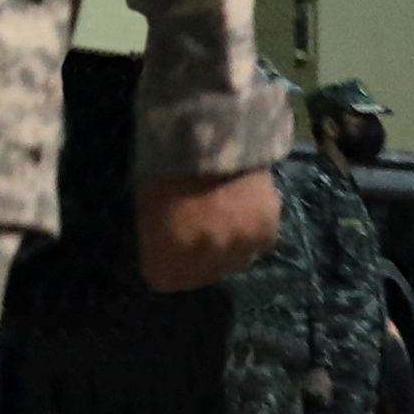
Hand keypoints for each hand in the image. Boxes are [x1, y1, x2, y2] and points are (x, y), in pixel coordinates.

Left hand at [136, 163, 281, 292]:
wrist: (210, 133)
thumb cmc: (164, 166)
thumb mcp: (146, 208)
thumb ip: (158, 239)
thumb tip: (170, 252)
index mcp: (166, 258)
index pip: (165, 279)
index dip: (165, 262)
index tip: (166, 246)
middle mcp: (204, 262)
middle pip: (202, 274)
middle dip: (197, 257)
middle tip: (197, 228)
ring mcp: (238, 249)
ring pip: (234, 262)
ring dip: (228, 245)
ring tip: (222, 215)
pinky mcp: (266, 233)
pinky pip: (258, 243)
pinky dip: (251, 230)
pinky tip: (243, 207)